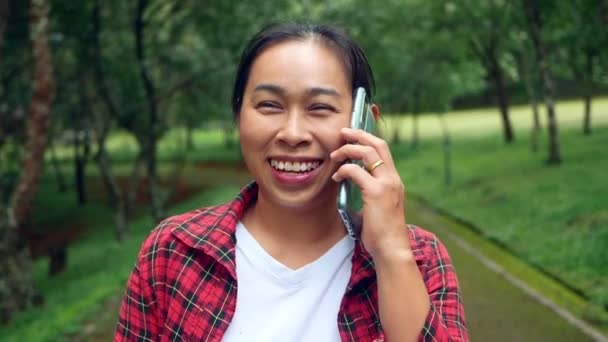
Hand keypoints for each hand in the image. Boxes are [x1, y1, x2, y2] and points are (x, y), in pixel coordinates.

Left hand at [330, 127, 410, 259]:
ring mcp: (386, 184)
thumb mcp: (377, 207)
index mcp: (394, 180)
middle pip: (378, 144)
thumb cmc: (382, 233)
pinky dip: (343, 170)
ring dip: (348, 149)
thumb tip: (349, 185)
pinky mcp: (376, 192)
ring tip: (335, 154)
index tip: (353, 136)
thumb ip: (368, 193)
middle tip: (343, 132)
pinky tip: (336, 177)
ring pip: (368, 152)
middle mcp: (393, 178)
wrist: (391, 248)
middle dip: (359, 134)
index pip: (384, 150)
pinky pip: (356, 171)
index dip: (368, 138)